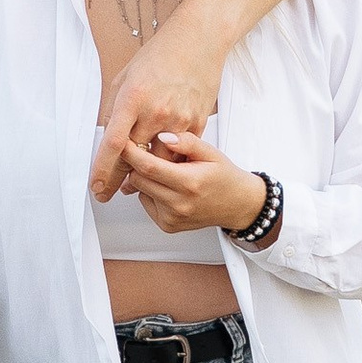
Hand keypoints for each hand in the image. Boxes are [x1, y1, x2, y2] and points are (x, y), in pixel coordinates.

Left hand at [95, 18, 225, 185]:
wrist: (199, 42)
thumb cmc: (159, 55)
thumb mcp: (124, 77)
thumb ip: (114, 108)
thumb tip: (106, 136)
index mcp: (133, 98)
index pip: (113, 144)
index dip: (103, 169)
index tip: (96, 186)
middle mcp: (156, 112)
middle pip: (135, 158)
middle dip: (120, 179)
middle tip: (107, 193)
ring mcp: (180, 119)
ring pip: (160, 161)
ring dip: (146, 176)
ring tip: (131, 184)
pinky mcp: (198, 123)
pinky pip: (181, 152)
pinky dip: (169, 162)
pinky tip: (159, 168)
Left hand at [123, 125, 266, 237]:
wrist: (238, 204)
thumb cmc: (225, 177)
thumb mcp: (211, 152)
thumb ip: (186, 142)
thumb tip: (162, 137)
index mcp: (189, 183)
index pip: (148, 167)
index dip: (131, 153)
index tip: (123, 141)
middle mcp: (179, 204)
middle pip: (139, 179)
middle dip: (137, 163)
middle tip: (149, 152)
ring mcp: (172, 218)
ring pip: (140, 190)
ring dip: (145, 177)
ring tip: (167, 171)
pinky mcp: (168, 226)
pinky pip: (146, 202)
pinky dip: (151, 191)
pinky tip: (169, 186)